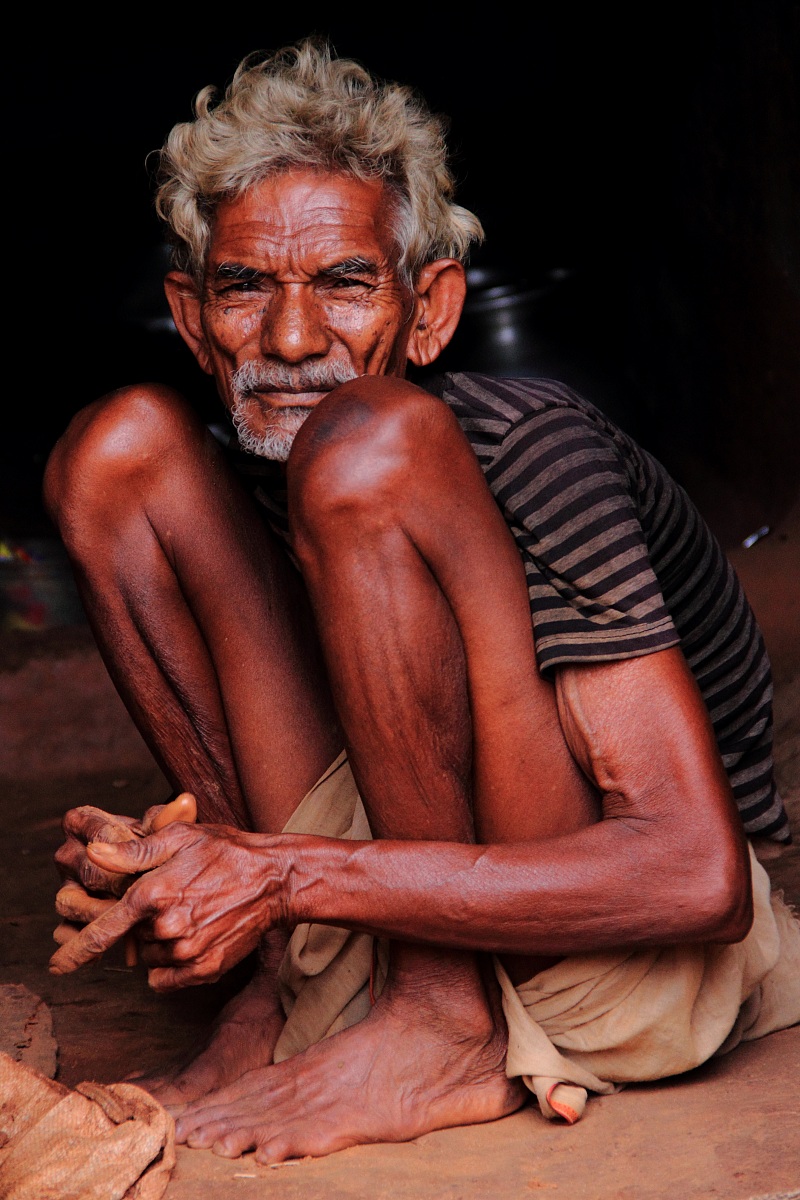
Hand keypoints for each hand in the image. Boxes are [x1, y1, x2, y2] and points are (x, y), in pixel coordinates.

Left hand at [49, 823, 288, 990]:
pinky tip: (195, 939)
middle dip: (144, 926)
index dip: (74, 951)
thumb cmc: (225, 851)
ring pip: (152, 959)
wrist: (274, 879)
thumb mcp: (179, 838)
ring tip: (191, 915)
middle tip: (175, 902)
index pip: (102, 931)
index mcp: (153, 894)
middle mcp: (166, 926)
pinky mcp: (206, 969)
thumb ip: (132, 853)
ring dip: (160, 944)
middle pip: (133, 941)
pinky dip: (173, 967)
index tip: (55, 967)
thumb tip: (92, 854)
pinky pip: (169, 980)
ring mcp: (187, 951)